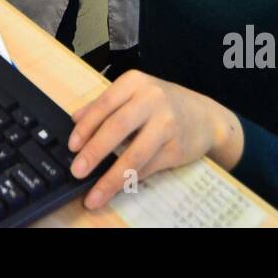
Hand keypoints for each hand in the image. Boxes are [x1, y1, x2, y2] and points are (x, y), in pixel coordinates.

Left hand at [67, 70, 242, 210]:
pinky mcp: (177, 148)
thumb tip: (75, 119)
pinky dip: (130, 180)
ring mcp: (167, 124)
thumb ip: (105, 104)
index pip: (104, 104)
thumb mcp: (134, 94)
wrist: (205, 116)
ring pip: (135, 153)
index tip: (72, 146)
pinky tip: (117, 188)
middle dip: (94, 152)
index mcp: (134, 83)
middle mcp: (152, 99)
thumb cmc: (162, 104)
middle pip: (118, 127)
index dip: (86, 127)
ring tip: (95, 194)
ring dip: (112, 177)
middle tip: (77, 171)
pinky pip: (149, 167)